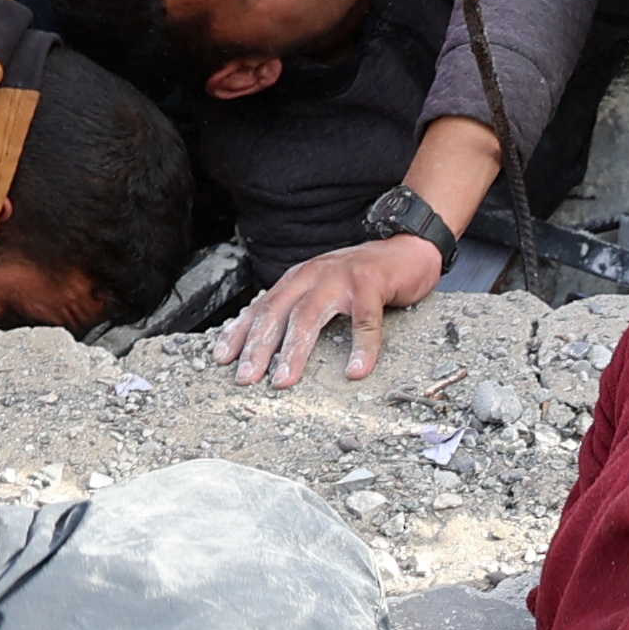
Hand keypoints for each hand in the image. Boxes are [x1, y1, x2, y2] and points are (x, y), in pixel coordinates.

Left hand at [226, 232, 443, 386]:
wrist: (406, 249)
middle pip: (277, 313)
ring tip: (285, 379)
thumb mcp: (322, 289)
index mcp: (297, 280)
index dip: (239, 333)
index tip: (222, 359)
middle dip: (258, 347)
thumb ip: (299, 308)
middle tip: (246, 378)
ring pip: (309, 316)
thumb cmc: (364, 278)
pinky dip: (361, 348)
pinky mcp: (371, 285)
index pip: (261, 307)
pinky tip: (356, 370)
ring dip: (294, 350)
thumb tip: (271, 343)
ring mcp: (341, 279)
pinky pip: (365, 322)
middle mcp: (312, 276)